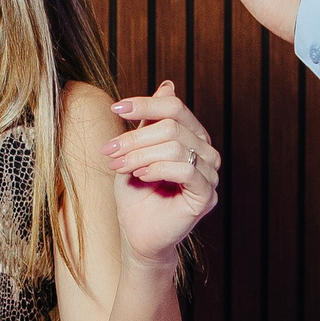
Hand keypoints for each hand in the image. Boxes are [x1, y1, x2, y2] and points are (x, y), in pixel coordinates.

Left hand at [103, 80, 219, 262]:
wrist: (137, 235)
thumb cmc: (136, 194)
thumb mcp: (137, 151)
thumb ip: (150, 122)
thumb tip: (167, 85)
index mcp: (192, 137)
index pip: (174, 107)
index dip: (145, 104)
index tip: (115, 108)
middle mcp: (206, 152)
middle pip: (172, 125)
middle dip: (134, 137)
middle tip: (109, 151)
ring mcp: (209, 174)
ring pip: (176, 145)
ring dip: (140, 154)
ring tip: (121, 166)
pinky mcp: (206, 195)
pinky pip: (186, 169)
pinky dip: (158, 169)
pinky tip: (141, 176)